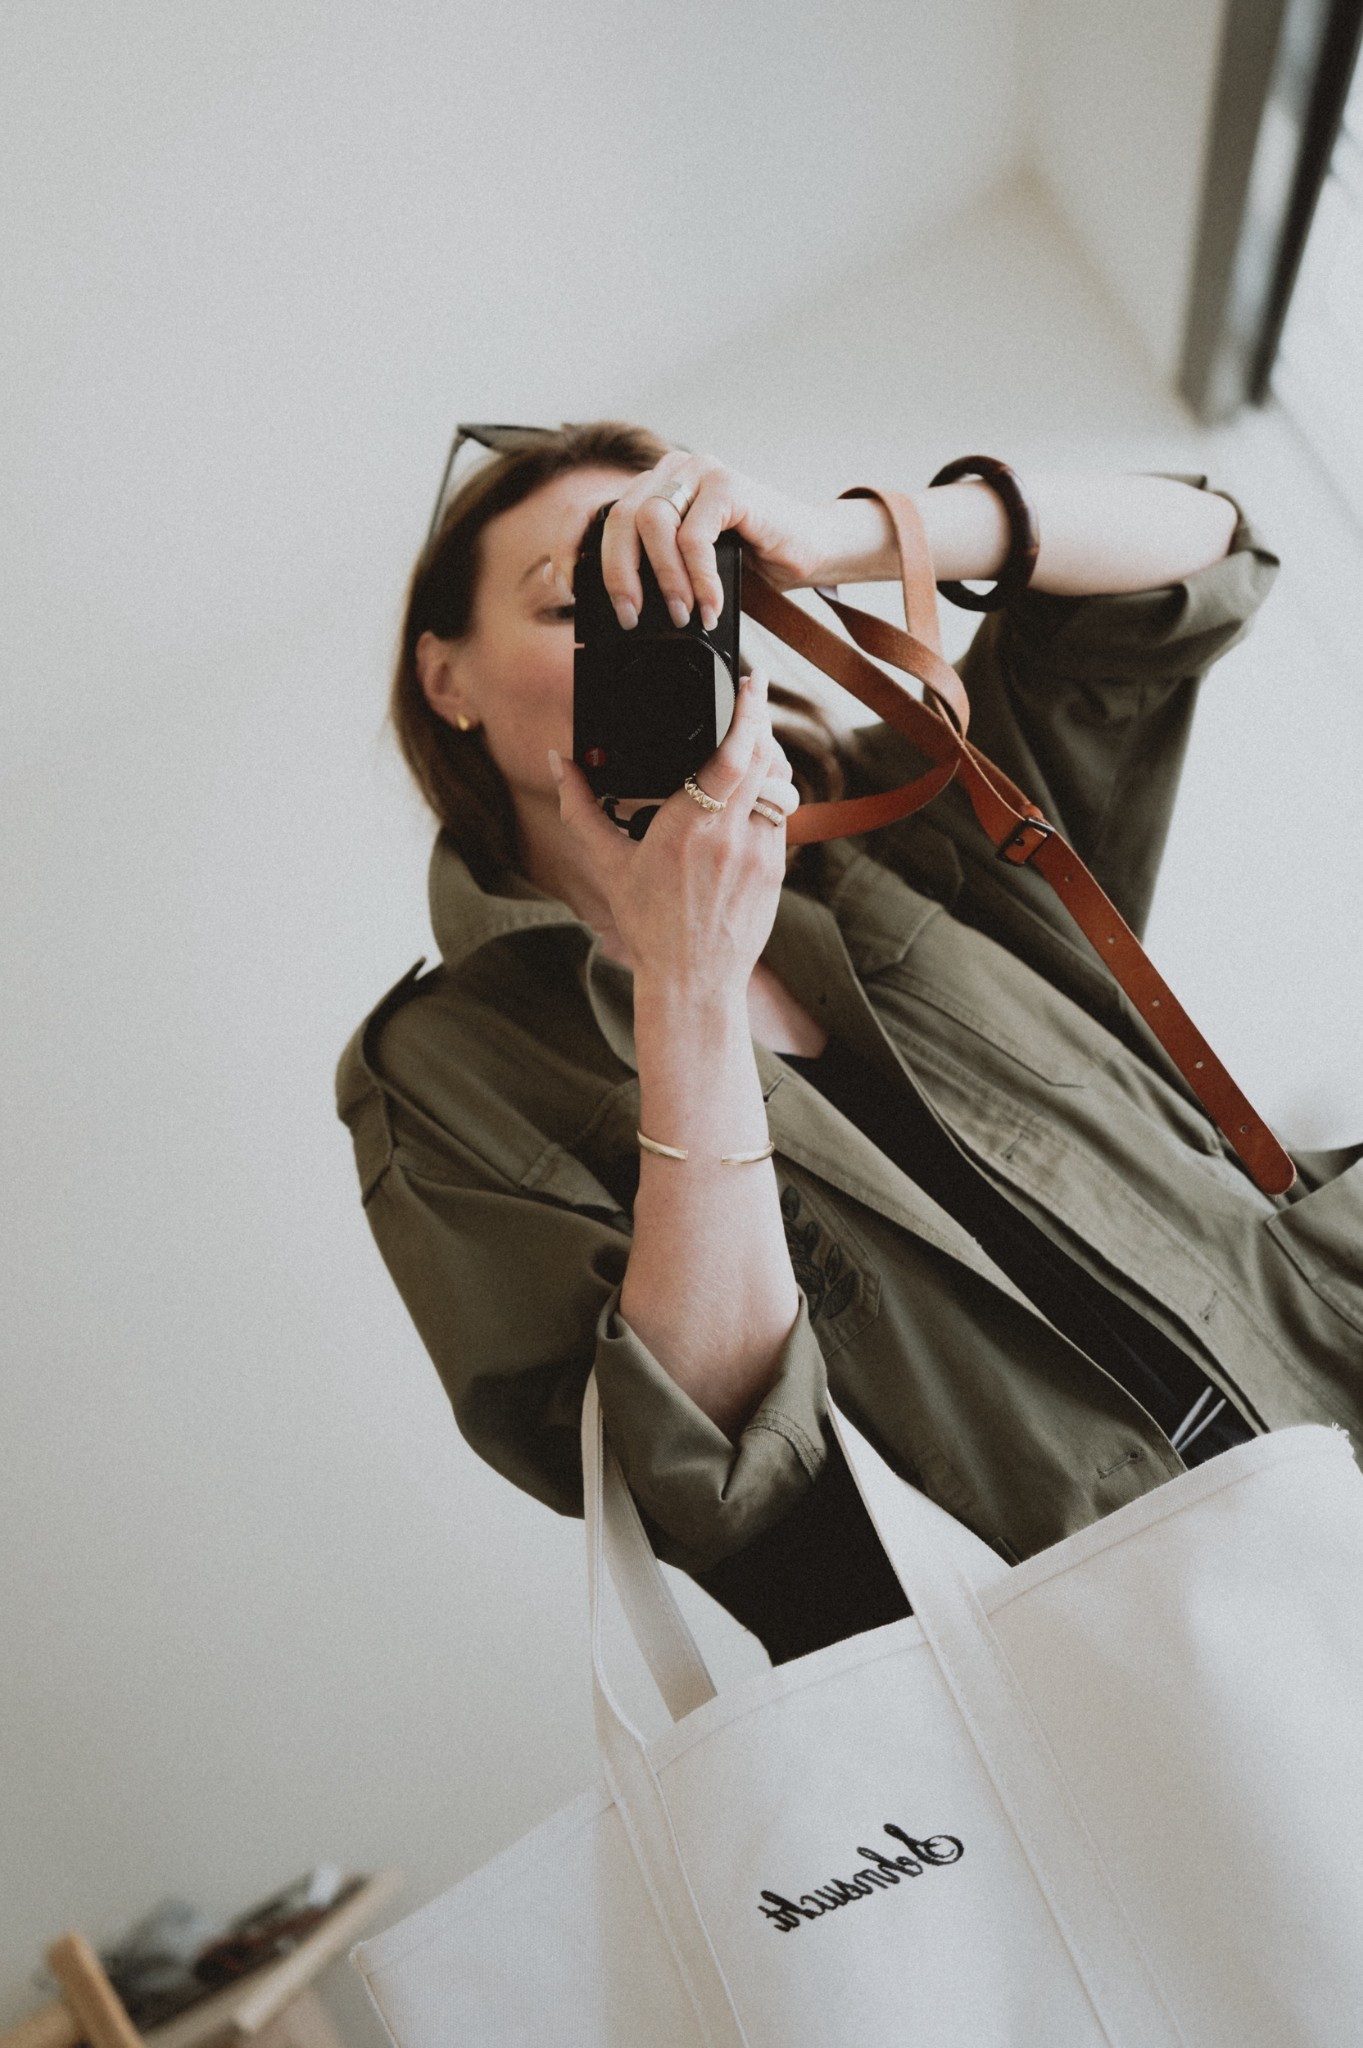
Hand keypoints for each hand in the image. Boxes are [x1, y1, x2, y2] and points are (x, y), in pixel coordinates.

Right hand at [550, 669, 797, 997]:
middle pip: (765, 758)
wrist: (692, 981)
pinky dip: (768, 799)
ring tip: (749, 748)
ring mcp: (759, 853)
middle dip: (759, 725)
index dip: (749, 713)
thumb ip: (582, 808)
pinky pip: (780, 817)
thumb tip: (560, 764)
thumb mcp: (608, 865)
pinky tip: (748, 801)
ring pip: (778, 785)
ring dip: (768, 761)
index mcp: (686, 828)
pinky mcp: (776, 869)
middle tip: (748, 703)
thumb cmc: (648, 925)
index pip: (734, 755)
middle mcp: (729, 836)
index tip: (751, 681)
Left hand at [597, 451, 880, 631]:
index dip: (583, 550)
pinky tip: (711, 604)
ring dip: (665, 579)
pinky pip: (694, 536)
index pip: (605, 514)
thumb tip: (622, 606)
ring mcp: (700, 472)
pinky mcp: (728, 485)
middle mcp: (674, 470)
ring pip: (653, 523)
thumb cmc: (755, 558)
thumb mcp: (693, 565)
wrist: (814, 548)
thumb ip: (658, 567)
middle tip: (631, 617)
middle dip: (620, 575)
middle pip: (621, 518)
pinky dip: (699, 578)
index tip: (578, 592)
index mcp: (657, 486)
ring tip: (682, 615)